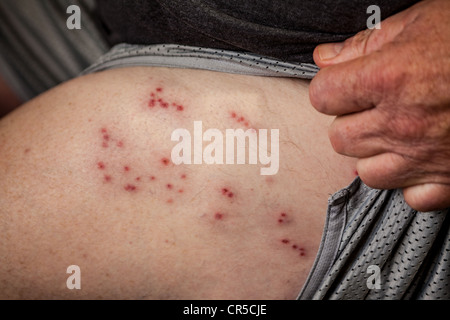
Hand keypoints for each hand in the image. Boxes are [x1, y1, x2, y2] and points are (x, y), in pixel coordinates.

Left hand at [309, 0, 449, 211]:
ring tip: (397, 132)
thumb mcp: (420, 23)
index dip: (331, 89)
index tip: (343, 84)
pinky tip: (421, 159)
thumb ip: (364, 44)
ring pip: (367, 171)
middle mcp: (402, 124)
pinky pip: (411, 197)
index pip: (322, 97)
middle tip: (374, 106)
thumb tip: (324, 58)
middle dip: (351, 120)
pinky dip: (411, 182)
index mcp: (388, 78)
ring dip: (375, 153)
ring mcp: (426, 157)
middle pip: (340, 137)